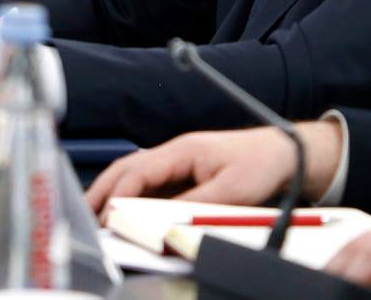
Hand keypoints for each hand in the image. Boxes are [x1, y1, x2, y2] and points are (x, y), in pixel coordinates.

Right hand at [86, 121, 342, 214]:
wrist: (286, 153)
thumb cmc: (261, 162)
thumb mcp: (232, 189)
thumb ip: (198, 204)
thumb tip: (166, 221)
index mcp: (182, 150)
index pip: (137, 171)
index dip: (117, 195)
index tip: (105, 217)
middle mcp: (175, 155)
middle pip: (127, 171)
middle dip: (102, 192)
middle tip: (83, 218)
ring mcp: (179, 165)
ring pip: (136, 178)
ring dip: (115, 196)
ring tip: (97, 220)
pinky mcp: (186, 177)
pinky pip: (152, 187)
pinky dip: (134, 201)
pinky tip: (126, 217)